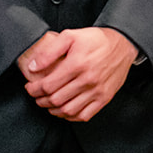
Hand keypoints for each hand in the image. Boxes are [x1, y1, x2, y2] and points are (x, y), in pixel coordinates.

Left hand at [19, 27, 138, 122]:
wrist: (122, 44)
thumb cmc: (95, 39)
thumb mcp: (70, 36)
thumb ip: (49, 51)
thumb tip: (33, 67)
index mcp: (77, 64)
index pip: (48, 85)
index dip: (34, 89)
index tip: (30, 88)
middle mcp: (87, 80)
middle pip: (56, 99)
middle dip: (41, 100)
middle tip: (36, 96)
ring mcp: (97, 91)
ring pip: (68, 110)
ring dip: (53, 110)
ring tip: (48, 104)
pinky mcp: (104, 98)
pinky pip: (84, 115)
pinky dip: (71, 116)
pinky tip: (64, 110)